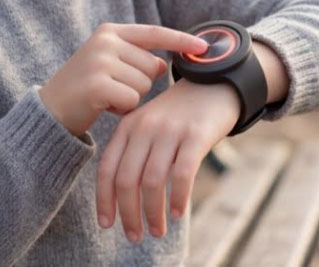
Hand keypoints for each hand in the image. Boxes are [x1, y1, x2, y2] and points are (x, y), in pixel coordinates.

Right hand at [38, 24, 207, 137]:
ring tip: (106, 97)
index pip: (155, 33)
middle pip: (153, 66)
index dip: (181, 40)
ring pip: (144, 85)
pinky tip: (103, 106)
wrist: (51, 109)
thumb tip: (164, 64)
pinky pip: (132, 100)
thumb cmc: (85, 88)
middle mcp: (105, 41)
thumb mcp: (109, 64)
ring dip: (131, 98)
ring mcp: (100, 61)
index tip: (204, 47)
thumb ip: (136, 58)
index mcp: (110, 31)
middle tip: (113, 87)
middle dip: (141, 84)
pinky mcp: (97, 84)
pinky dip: (122, 109)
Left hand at [96, 79, 239, 242]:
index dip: (105, 199)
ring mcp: (170, 131)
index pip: (107, 168)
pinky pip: (182, 174)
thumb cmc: (179, 113)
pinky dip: (179, 198)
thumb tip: (124, 197)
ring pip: (153, 181)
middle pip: (127, 179)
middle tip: (135, 236)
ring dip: (153, 212)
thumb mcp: (150, 125)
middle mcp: (145, 128)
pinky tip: (179, 214)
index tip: (107, 223)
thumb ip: (134, 152)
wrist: (214, 82)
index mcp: (128, 126)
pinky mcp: (196, 135)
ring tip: (157, 230)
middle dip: (129, 213)